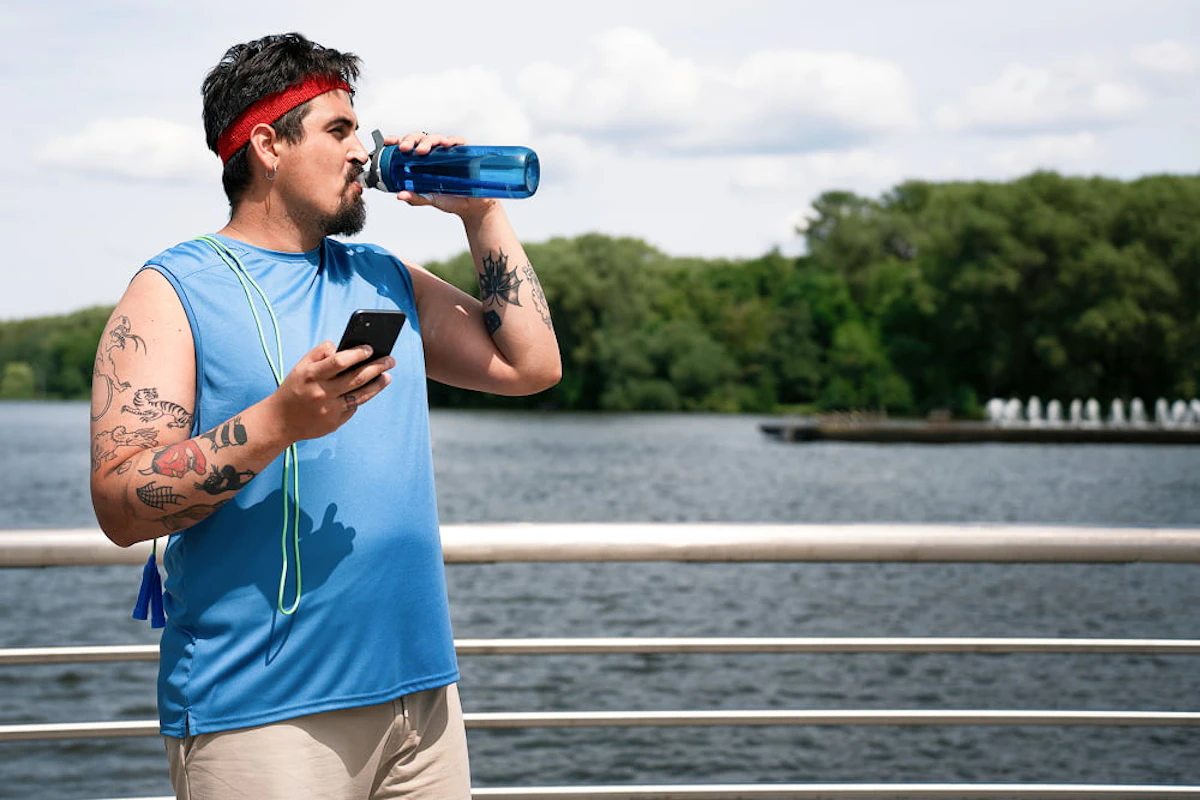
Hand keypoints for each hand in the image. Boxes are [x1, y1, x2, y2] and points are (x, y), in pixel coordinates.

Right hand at [268, 341, 393, 442]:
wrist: (280, 420)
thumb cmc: (295, 387)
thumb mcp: (301, 366)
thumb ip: (320, 353)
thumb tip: (344, 347)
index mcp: (311, 375)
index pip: (339, 361)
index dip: (357, 354)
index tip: (370, 348)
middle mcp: (322, 392)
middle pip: (357, 378)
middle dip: (377, 367)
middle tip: (390, 360)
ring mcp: (329, 409)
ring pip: (361, 395)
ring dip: (378, 384)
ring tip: (387, 376)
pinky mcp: (334, 422)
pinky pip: (353, 407)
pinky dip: (362, 397)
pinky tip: (370, 390)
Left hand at [386, 131, 500, 222]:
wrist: (472, 206)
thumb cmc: (451, 200)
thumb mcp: (430, 200)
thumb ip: (416, 198)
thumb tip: (400, 195)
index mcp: (422, 163)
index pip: (408, 147)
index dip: (398, 141)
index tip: (389, 142)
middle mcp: (434, 154)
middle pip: (419, 139)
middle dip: (410, 140)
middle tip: (405, 149)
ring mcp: (448, 152)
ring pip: (435, 138)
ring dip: (427, 141)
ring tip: (421, 150)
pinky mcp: (463, 152)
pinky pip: (457, 141)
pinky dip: (451, 140)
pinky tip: (446, 144)